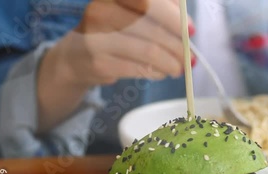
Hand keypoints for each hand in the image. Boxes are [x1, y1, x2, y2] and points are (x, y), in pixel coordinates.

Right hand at [37, 0, 194, 131]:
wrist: (76, 56)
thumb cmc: (113, 30)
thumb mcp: (131, 13)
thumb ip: (158, 10)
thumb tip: (186, 23)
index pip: (149, 1)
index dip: (174, 17)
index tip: (191, 31)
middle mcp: (101, 10)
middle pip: (152, 28)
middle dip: (178, 46)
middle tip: (191, 58)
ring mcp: (98, 37)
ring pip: (148, 51)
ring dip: (171, 63)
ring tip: (180, 69)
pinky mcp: (99, 62)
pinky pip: (138, 69)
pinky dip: (156, 72)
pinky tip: (162, 73)